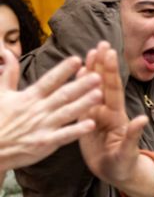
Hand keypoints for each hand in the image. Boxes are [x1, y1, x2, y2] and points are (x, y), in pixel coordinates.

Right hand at [0, 47, 103, 172]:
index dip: (63, 70)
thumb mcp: (1, 94)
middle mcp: (38, 110)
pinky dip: (76, 130)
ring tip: (100, 95)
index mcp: (29, 97)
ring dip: (84, 104)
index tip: (77, 59)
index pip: (49, 80)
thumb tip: (8, 53)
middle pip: (63, 95)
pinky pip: (63, 136)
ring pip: (67, 113)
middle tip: (98, 75)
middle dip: (81, 85)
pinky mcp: (44, 143)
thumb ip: (8, 74)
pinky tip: (91, 124)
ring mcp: (42, 126)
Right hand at [76, 42, 153, 196]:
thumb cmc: (124, 165)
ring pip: (91, 89)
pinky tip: (75, 74)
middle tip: (101, 43)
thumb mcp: (128, 152)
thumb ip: (133, 136)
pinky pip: (80, 101)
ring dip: (91, 71)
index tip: (110, 52)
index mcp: (116, 117)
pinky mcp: (85, 121)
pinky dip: (78, 87)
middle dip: (102, 64)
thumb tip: (141, 120)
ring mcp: (95, 115)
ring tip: (89, 52)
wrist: (116, 173)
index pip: (113, 89)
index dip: (111, 71)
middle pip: (103, 84)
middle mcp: (106, 112)